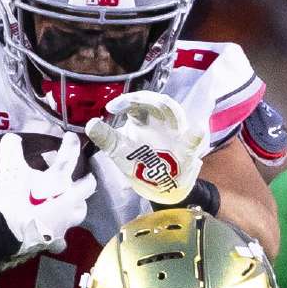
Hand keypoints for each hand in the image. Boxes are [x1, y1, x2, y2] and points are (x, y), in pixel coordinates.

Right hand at [0, 132, 96, 259]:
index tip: (71, 137)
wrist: (5, 233)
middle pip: (87, 187)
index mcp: (59, 181)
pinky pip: (61, 238)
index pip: (69, 157)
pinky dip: (58, 235)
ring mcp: (65, 222)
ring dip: (77, 205)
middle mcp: (69, 201)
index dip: (71, 144)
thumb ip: (11, 150)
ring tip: (69, 202)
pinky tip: (52, 233)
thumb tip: (12, 138)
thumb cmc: (12, 199)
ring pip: (79, 212)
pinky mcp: (56, 239)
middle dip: (86, 180)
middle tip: (82, 176)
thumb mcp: (9, 170)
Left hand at [85, 91, 207, 204]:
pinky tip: (196, 130)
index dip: (126, 100)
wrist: (159, 187)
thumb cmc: (139, 164)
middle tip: (131, 103)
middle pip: (159, 102)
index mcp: (144, 120)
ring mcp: (176, 134)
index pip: (138, 102)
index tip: (111, 108)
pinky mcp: (187, 151)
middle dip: (147, 100)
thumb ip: (107, 138)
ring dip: (169, 111)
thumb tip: (90, 124)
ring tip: (159, 105)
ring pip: (176, 115)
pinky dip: (194, 136)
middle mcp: (161, 121)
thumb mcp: (120, 152)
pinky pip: (193, 142)